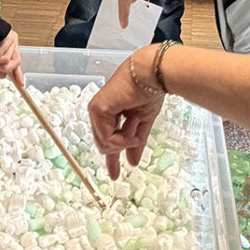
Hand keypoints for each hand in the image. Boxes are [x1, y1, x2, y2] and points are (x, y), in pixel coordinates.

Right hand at [0, 28, 22, 85]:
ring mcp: (13, 41)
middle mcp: (15, 46)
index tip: (21, 84)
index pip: (17, 64)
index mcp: (11, 50)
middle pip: (12, 64)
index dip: (18, 75)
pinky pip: (0, 52)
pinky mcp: (9, 37)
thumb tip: (2, 76)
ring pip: (4, 59)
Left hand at [89, 50, 164, 178]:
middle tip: (125, 157)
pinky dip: (121, 140)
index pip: (107, 139)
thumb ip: (136, 142)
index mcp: (111, 113)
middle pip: (104, 144)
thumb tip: (133, 162)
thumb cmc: (150, 91)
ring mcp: (97, 110)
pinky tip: (131, 134)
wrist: (152, 74)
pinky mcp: (97, 109)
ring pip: (104, 143)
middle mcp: (101, 112)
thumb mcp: (143, 122)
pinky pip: (107, 137)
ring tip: (135, 134)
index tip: (114, 174)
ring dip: (123, 143)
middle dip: (117, 153)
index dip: (112, 157)